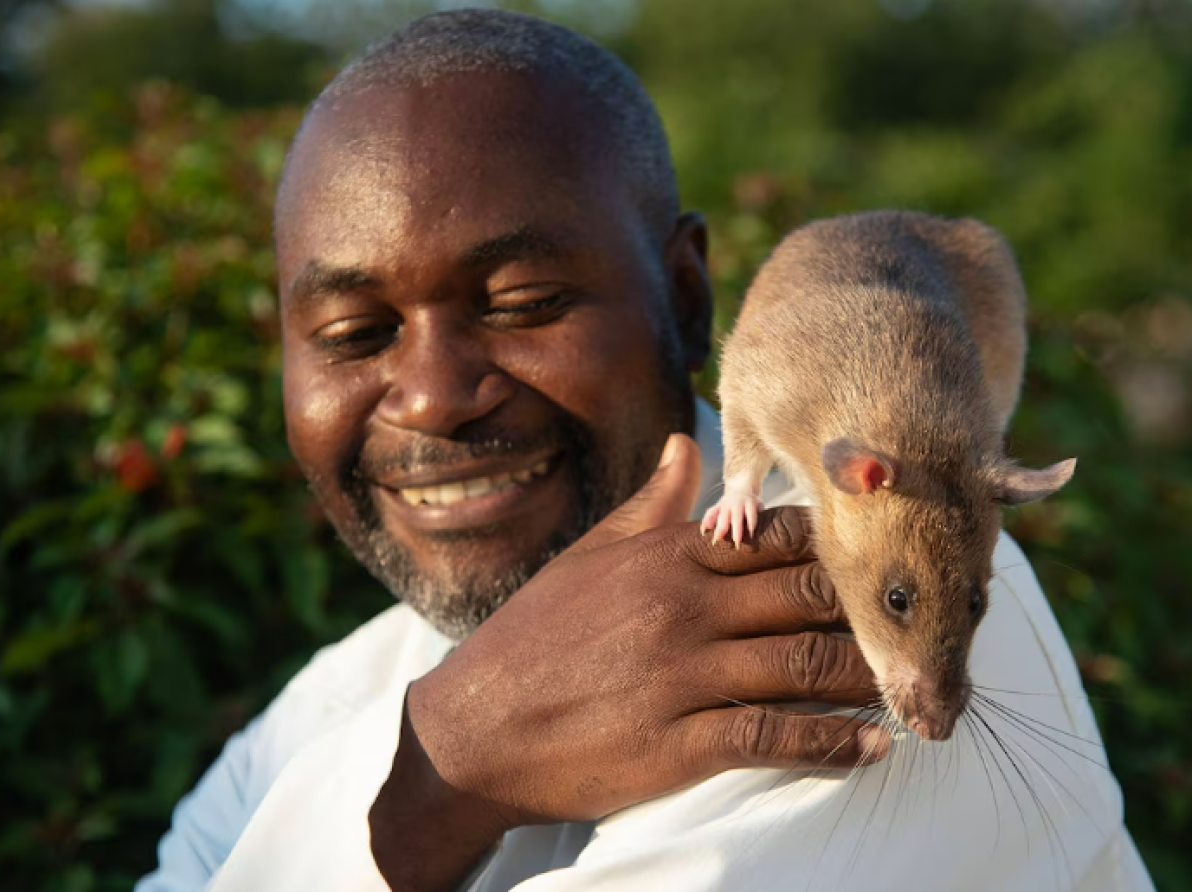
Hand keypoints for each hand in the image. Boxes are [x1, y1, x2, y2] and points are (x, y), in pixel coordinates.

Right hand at [369, 434, 882, 890]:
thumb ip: (651, 505)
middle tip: (916, 623)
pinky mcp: (677, 742)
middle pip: (806, 594)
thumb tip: (689, 445)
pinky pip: (773, 736)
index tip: (880, 558)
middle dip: (868, 608)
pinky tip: (872, 746)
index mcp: (665, 557)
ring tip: (910, 684)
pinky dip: (831, 742)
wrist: (473, 729)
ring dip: (865, 674)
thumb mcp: (589, 556)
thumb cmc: (535, 637)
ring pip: (802, 662)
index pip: (778, 537)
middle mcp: (682, 606)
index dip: (840, 546)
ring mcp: (681, 674)